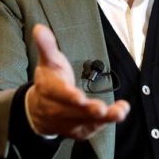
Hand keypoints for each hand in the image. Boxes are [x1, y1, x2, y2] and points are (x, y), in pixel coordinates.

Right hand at [26, 24, 129, 139]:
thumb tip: (39, 28)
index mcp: (49, 90)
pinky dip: (106, 122)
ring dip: (104, 118)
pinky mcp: (79, 130)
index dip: (68, 96)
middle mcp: (57, 109)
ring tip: (120, 112)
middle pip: (74, 111)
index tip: (79, 97)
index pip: (58, 94)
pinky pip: (93, 128)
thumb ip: (47, 46)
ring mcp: (68, 122)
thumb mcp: (48, 61)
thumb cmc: (49, 80)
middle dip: (89, 110)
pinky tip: (120, 113)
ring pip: (86, 122)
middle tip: (102, 108)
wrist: (38, 111)